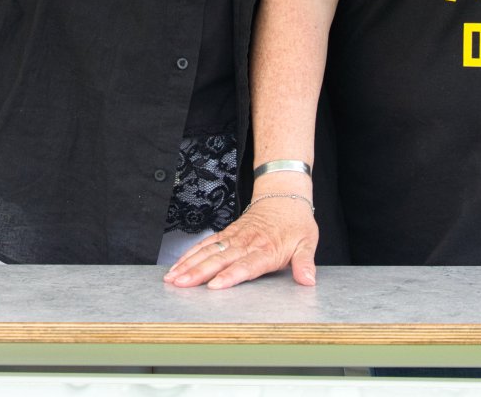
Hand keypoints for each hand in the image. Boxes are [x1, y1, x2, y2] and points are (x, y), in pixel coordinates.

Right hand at [163, 195, 318, 289]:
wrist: (283, 195)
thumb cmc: (296, 222)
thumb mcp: (308, 241)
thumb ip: (305, 263)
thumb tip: (308, 280)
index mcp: (266, 249)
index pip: (246, 265)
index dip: (230, 276)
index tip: (214, 286)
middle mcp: (247, 243)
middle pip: (219, 259)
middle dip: (198, 272)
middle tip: (181, 284)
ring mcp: (234, 237)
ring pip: (208, 252)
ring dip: (189, 265)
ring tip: (172, 278)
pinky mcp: (227, 233)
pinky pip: (206, 244)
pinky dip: (191, 254)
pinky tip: (178, 265)